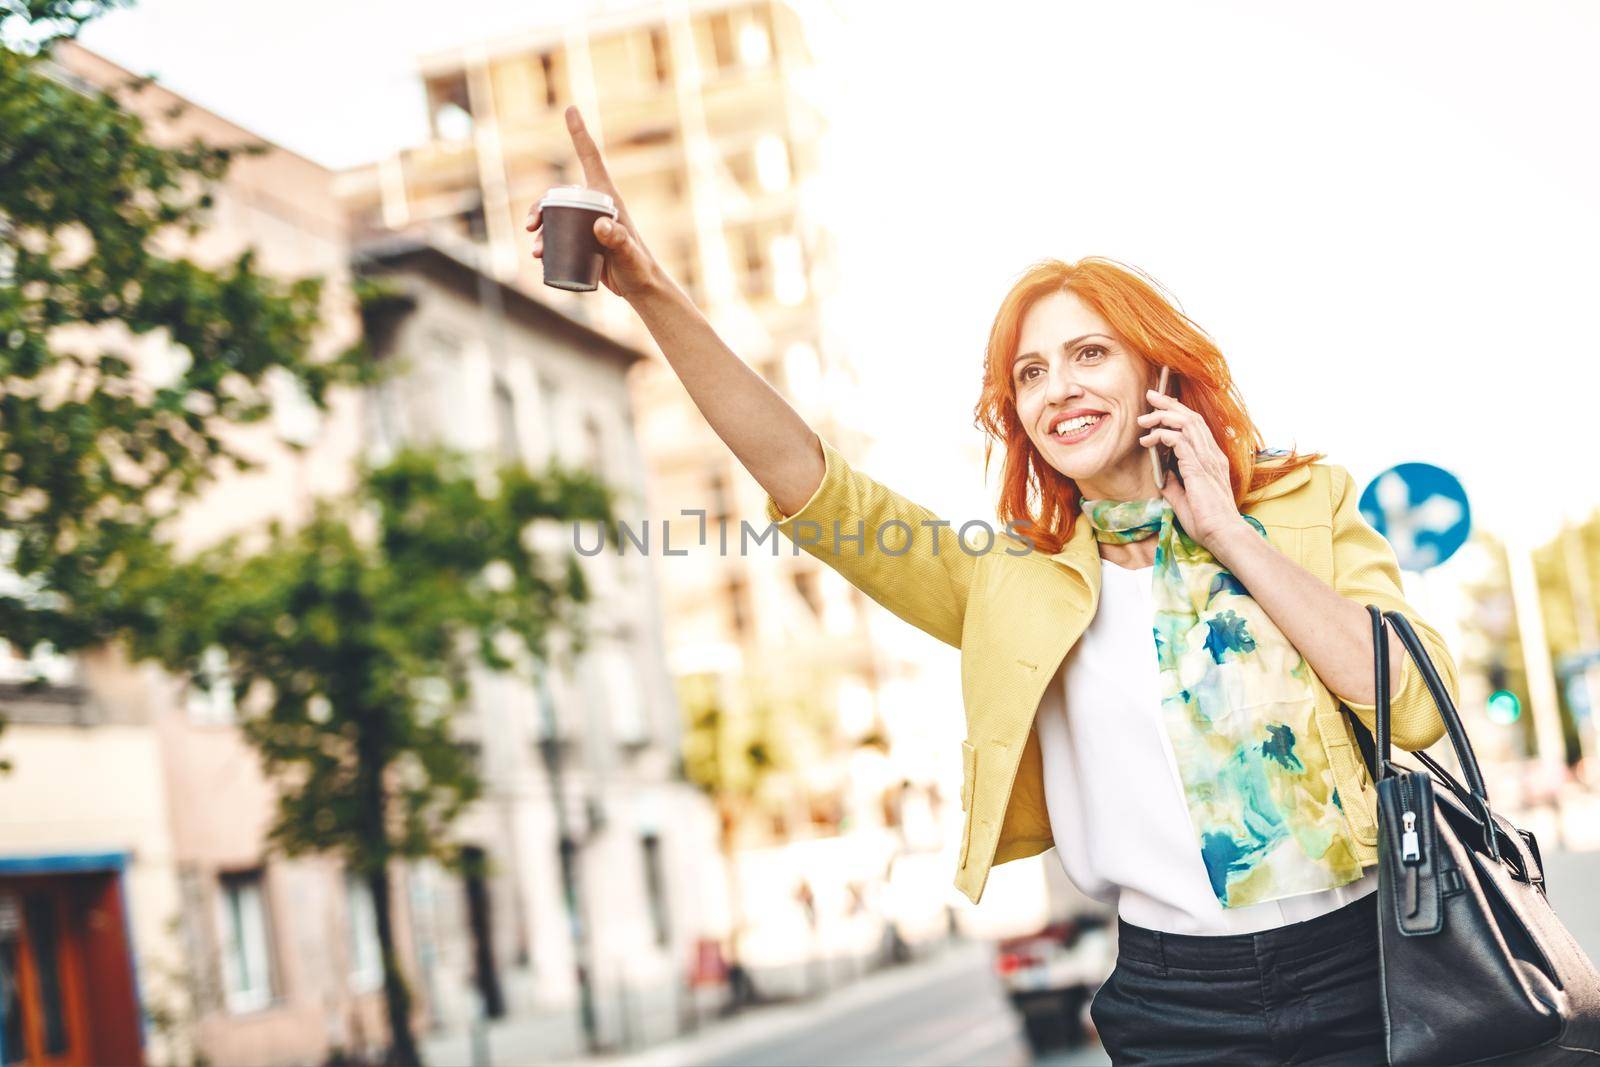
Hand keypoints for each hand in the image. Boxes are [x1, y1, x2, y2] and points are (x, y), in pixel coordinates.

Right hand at [526, 106, 662, 302]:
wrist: (641, 288)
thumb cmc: (639, 269)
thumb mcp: (628, 255)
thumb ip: (619, 241)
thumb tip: (600, 225)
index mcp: (608, 199)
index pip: (591, 159)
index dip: (580, 133)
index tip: (570, 108)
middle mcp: (597, 206)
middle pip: (562, 195)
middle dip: (541, 206)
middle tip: (531, 226)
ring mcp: (589, 223)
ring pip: (556, 217)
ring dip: (541, 229)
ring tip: (537, 251)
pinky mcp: (585, 241)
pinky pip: (559, 234)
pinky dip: (546, 242)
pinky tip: (540, 257)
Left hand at [1136, 388, 1246, 549]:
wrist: (1222, 534)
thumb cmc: (1206, 522)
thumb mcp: (1183, 498)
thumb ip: (1174, 483)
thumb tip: (1162, 474)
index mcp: (1211, 460)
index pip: (1195, 427)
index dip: (1178, 412)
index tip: (1159, 405)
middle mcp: (1212, 455)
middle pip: (1192, 417)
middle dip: (1169, 404)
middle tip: (1150, 396)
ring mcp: (1208, 459)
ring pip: (1187, 423)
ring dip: (1163, 416)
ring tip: (1144, 419)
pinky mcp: (1199, 468)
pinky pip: (1180, 440)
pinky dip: (1163, 435)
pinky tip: (1150, 440)